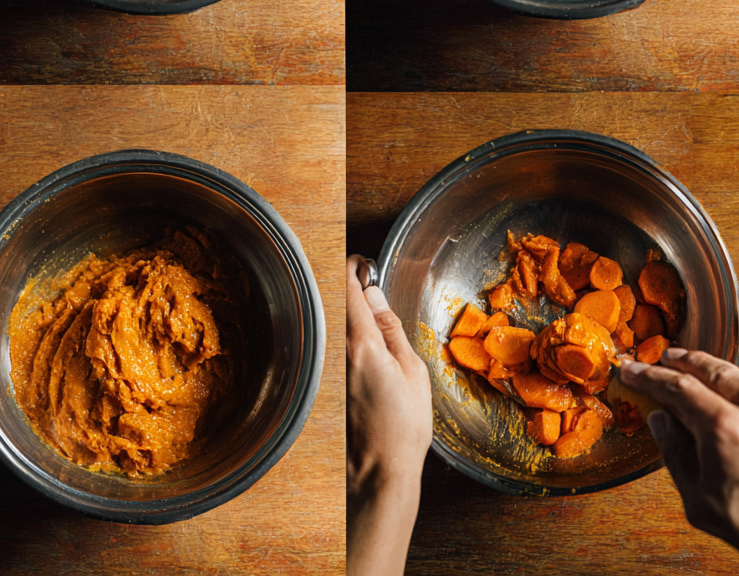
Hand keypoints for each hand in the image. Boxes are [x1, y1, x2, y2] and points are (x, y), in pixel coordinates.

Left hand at [346, 255, 431, 575]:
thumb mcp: (412, 370)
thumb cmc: (404, 428)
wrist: (380, 474)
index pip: (348, 289)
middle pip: (332, 303)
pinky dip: (338, 336)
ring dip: (341, 312)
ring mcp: (328, 371)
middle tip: (365, 284)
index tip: (362, 264)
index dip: (353, 268)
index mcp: (361, 344)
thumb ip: (391, 328)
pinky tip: (357, 346)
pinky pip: (328, 347)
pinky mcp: (325, 386)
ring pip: (328, 325)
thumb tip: (375, 295)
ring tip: (364, 314)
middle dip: (345, 287)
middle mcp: (337, 354)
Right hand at [622, 347, 738, 566]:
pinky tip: (720, 388)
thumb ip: (675, 455)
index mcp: (724, 426)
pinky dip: (729, 381)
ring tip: (687, 365)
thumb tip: (658, 422)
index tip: (633, 372)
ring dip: (706, 367)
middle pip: (708, 369)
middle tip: (662, 357)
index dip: (651, 377)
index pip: (678, 387)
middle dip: (681, 360)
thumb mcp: (700, 500)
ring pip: (733, 374)